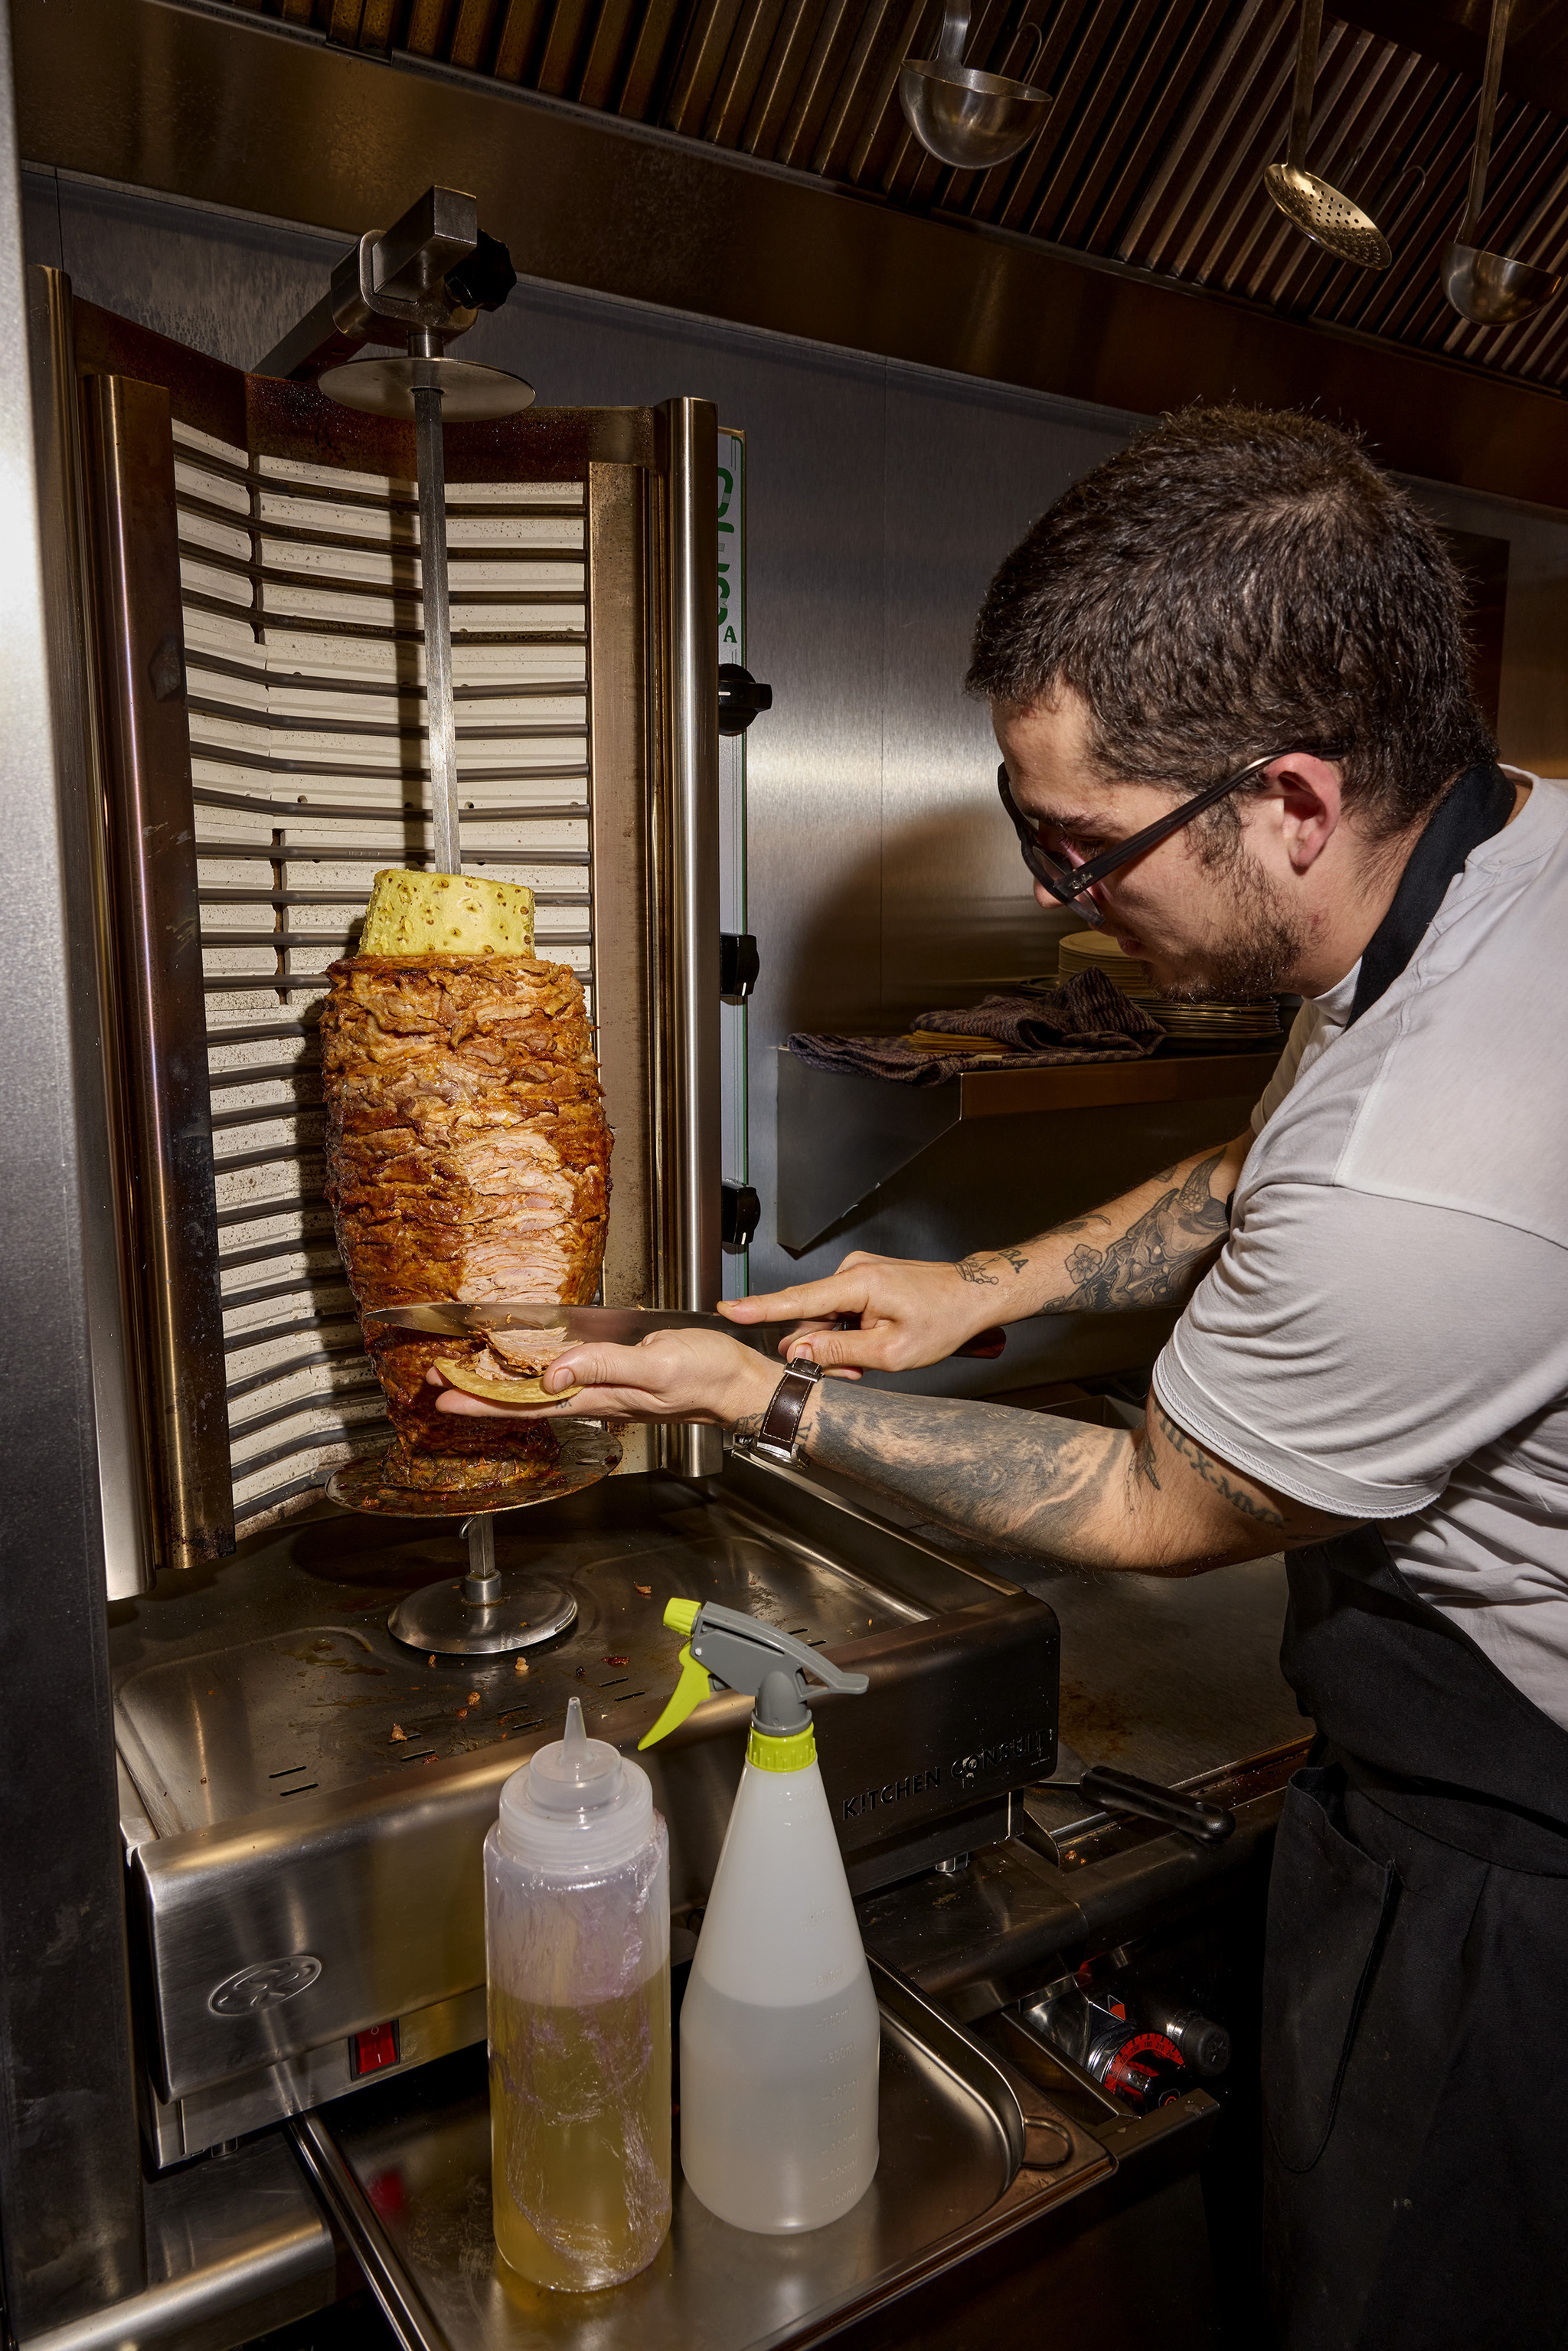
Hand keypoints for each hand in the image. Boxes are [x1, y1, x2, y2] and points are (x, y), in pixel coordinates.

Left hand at [428, 1328, 780, 1428]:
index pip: (527, 1402)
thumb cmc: (706, 1375)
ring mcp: (604, 1388)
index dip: (481, 1399)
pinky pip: (564, 1378)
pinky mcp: (616, 1375)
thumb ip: (604, 1365)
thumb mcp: (656, 1366)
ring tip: (465, 1375)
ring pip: (539, 1390)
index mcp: (599, 1395)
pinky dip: (534, 1375)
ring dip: (500, 1384)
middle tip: (435, 1382)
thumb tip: (553, 1372)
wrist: (739, 1383)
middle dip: (478, 1393)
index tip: (443, 1394)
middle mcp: (595, 1395)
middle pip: (523, 1399)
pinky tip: (525, 1369)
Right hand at [719, 1250, 1006, 1373]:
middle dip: (822, 1348)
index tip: (729, 1309)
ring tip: (872, 1358)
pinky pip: (841, 1311)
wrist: (974, 1295)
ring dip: (839, 1344)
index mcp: (857, 1283)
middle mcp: (852, 1271)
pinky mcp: (864, 1280)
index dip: (759, 1308)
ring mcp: (858, 1273)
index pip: (797, 1299)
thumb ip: (841, 1353)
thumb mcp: (892, 1352)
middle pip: (812, 1317)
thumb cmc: (944, 1319)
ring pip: (827, 1318)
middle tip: (853, 1372)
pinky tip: (871, 1344)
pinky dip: (850, 1333)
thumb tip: (802, 1352)